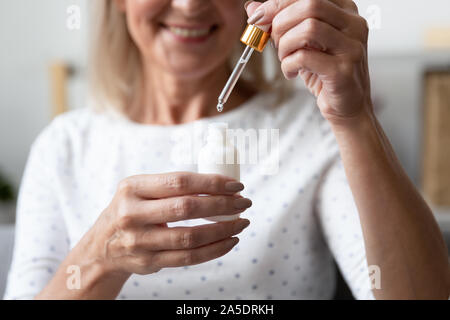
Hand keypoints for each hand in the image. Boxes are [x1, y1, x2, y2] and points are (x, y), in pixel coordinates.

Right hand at [90, 172, 250, 276]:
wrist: (102, 247)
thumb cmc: (131, 211)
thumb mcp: (139, 191)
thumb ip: (171, 187)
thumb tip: (220, 186)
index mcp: (132, 188)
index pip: (179, 182)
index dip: (212, 183)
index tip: (235, 185)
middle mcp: (132, 214)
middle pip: (187, 208)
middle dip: (222, 205)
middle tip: (244, 203)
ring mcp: (139, 241)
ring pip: (190, 236)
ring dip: (223, 229)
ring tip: (242, 222)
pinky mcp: (148, 262)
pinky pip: (188, 258)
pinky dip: (214, 250)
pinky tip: (230, 241)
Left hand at [245, 0, 372, 124]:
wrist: (347, 106)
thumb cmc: (325, 73)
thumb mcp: (301, 44)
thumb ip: (280, 23)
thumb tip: (253, 7)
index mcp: (345, 11)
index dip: (278, 4)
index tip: (258, 18)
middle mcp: (354, 24)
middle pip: (310, 5)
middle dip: (281, 23)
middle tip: (273, 42)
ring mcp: (351, 47)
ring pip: (309, 28)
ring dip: (285, 45)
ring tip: (284, 58)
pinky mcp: (343, 71)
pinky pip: (305, 57)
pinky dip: (288, 65)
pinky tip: (290, 72)